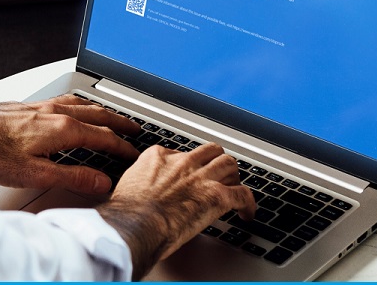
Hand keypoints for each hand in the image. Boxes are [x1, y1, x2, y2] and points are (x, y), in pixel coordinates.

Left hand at [0, 95, 140, 194]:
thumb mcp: (36, 175)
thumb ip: (72, 177)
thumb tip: (101, 182)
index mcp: (62, 129)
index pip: (104, 138)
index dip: (122, 147)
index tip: (134, 154)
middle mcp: (55, 112)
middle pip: (98, 115)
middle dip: (119, 122)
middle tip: (134, 128)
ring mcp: (42, 105)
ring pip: (82, 104)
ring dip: (102, 111)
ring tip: (111, 116)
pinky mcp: (29, 105)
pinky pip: (65, 100)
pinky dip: (81, 104)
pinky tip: (74, 108)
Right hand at [96, 143, 255, 279]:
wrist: (135, 224)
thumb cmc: (127, 212)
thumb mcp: (128, 184)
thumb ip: (139, 181)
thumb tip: (138, 192)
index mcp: (159, 157)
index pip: (181, 152)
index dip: (188, 165)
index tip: (188, 175)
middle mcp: (183, 162)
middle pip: (210, 151)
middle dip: (216, 162)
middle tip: (217, 175)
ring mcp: (201, 177)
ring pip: (229, 164)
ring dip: (233, 177)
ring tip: (233, 188)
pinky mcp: (217, 196)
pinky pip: (244, 195)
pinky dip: (249, 204)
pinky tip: (247, 213)